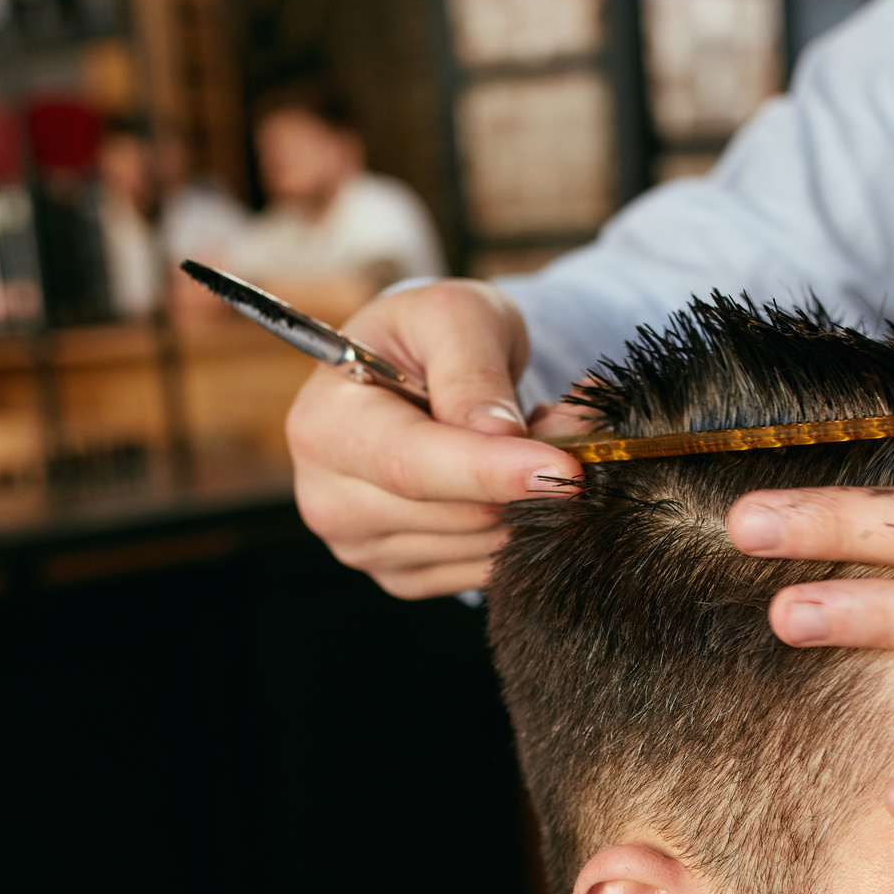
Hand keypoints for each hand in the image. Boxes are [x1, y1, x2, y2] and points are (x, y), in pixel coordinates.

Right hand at [285, 279, 582, 598]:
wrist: (407, 376)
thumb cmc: (425, 337)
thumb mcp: (452, 316)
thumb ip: (472, 369)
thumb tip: (499, 436)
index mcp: (322, 426)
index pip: (411, 466)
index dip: (490, 471)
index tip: (563, 469)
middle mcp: (328, 500)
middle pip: (455, 514)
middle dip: (530, 477)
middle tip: (571, 423)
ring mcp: (361, 548)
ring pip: (480, 546)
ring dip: (531, 500)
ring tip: (531, 440)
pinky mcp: (400, 578)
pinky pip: (482, 570)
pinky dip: (517, 530)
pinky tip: (510, 483)